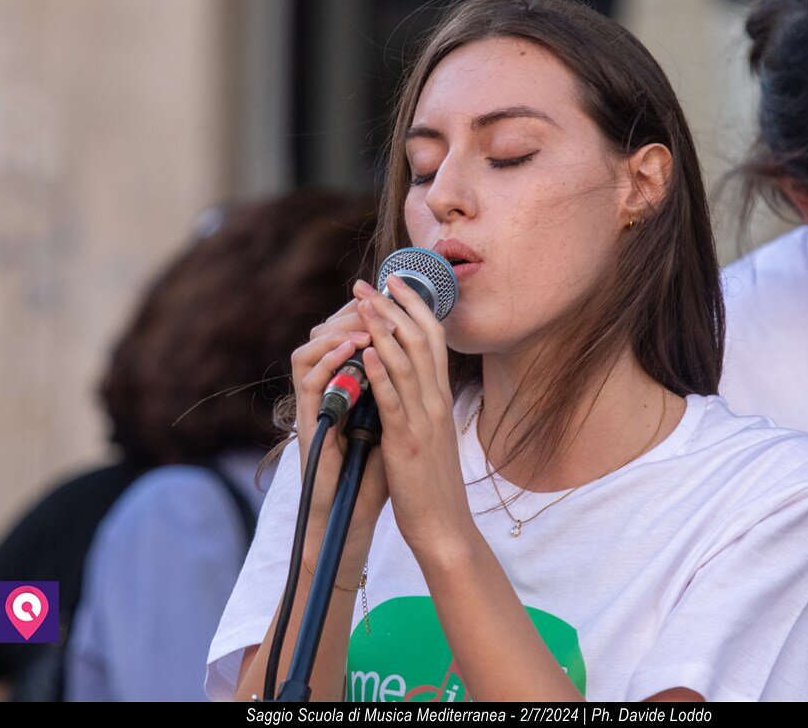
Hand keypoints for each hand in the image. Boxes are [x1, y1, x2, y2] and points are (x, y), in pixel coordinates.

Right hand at [290, 297, 391, 537]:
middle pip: (324, 334)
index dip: (367, 312)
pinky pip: (308, 383)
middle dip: (350, 313)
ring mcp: (314, 406)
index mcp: (345, 387)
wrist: (354, 513)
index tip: (392, 296)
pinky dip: (328, 362)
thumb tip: (427, 361)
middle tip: (374, 299)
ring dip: (337, 333)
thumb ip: (400, 391)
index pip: (348, 335)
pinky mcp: (308, 424)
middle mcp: (326, 391)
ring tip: (364, 323)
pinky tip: (350, 350)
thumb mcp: (394, 421)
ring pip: (309, 350)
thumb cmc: (375, 471)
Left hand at [353, 275, 474, 559]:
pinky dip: (381, 372)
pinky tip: (367, 352)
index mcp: (441, 398)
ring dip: (383, 328)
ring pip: (407, 362)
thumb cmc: (432, 483)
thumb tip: (404, 376)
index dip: (414, 307)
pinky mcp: (408, 441)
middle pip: (420, 340)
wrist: (444, 525)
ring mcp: (424, 420)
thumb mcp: (430, 433)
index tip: (393, 283)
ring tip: (363, 303)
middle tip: (370, 282)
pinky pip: (394, 400)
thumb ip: (420, 403)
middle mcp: (437, 401)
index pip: (433, 339)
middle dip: (394, 307)